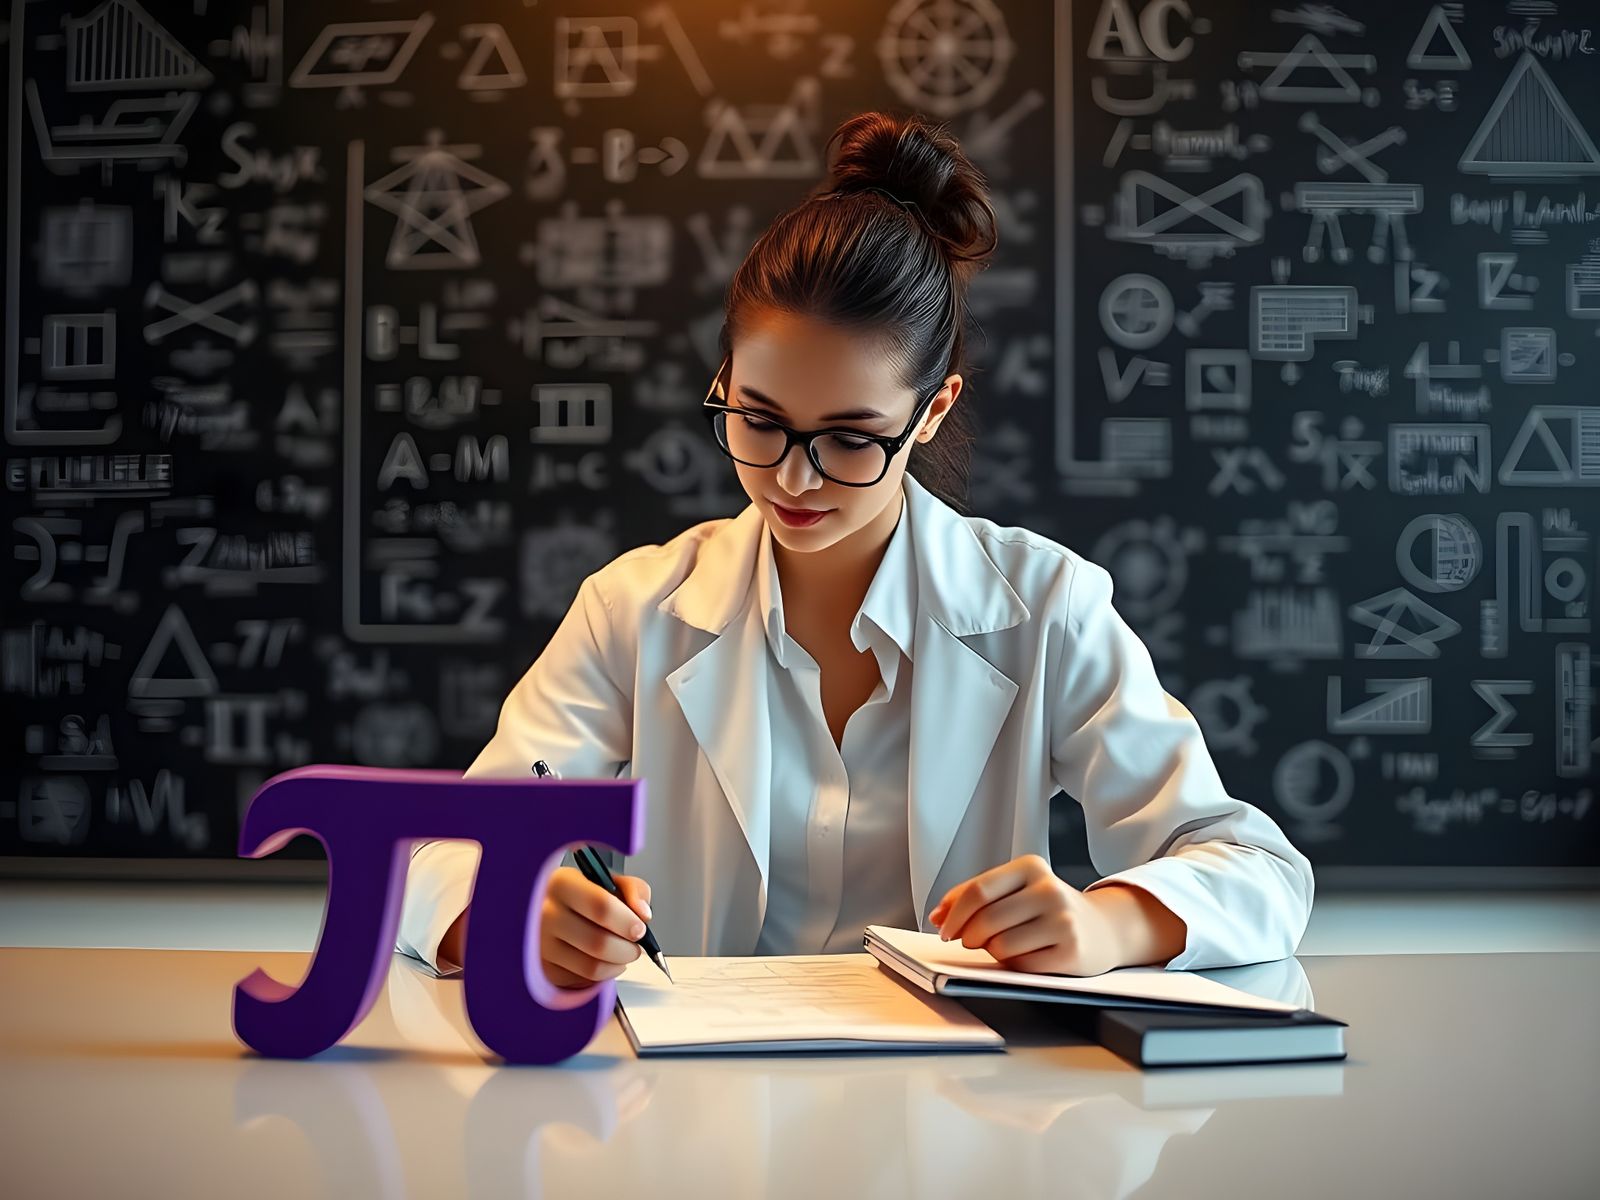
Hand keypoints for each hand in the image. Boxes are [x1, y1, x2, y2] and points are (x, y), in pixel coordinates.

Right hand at [539, 867, 652, 989]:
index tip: (640, 927)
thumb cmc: (584, 898)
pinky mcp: (545, 968)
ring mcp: (542, 944)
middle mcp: (547, 914)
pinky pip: (584, 979)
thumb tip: (642, 913)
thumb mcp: (609, 882)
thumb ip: (634, 889)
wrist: (552, 913)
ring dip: (619, 963)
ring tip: (624, 952)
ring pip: (593, 966)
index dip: (627, 921)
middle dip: (628, 948)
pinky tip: (606, 961)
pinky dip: (605, 973)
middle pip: (599, 942)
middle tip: (636, 944)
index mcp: (562, 883)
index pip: (601, 906)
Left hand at [927, 854, 1123, 976]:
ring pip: (1001, 945)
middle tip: (970, 941)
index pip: (978, 890)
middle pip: (986, 920)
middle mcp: (1049, 890)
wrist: (1105, 928)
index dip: (953, 913)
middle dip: (969, 936)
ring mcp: (1063, 920)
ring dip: (992, 951)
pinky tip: (1026, 954)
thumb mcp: (1017, 889)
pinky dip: (1014, 964)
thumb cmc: (1050, 908)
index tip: (943, 928)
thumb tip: (937, 915)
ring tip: (1004, 945)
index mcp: (1031, 866)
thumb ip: (977, 896)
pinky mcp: (1071, 951)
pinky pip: (1021, 965)